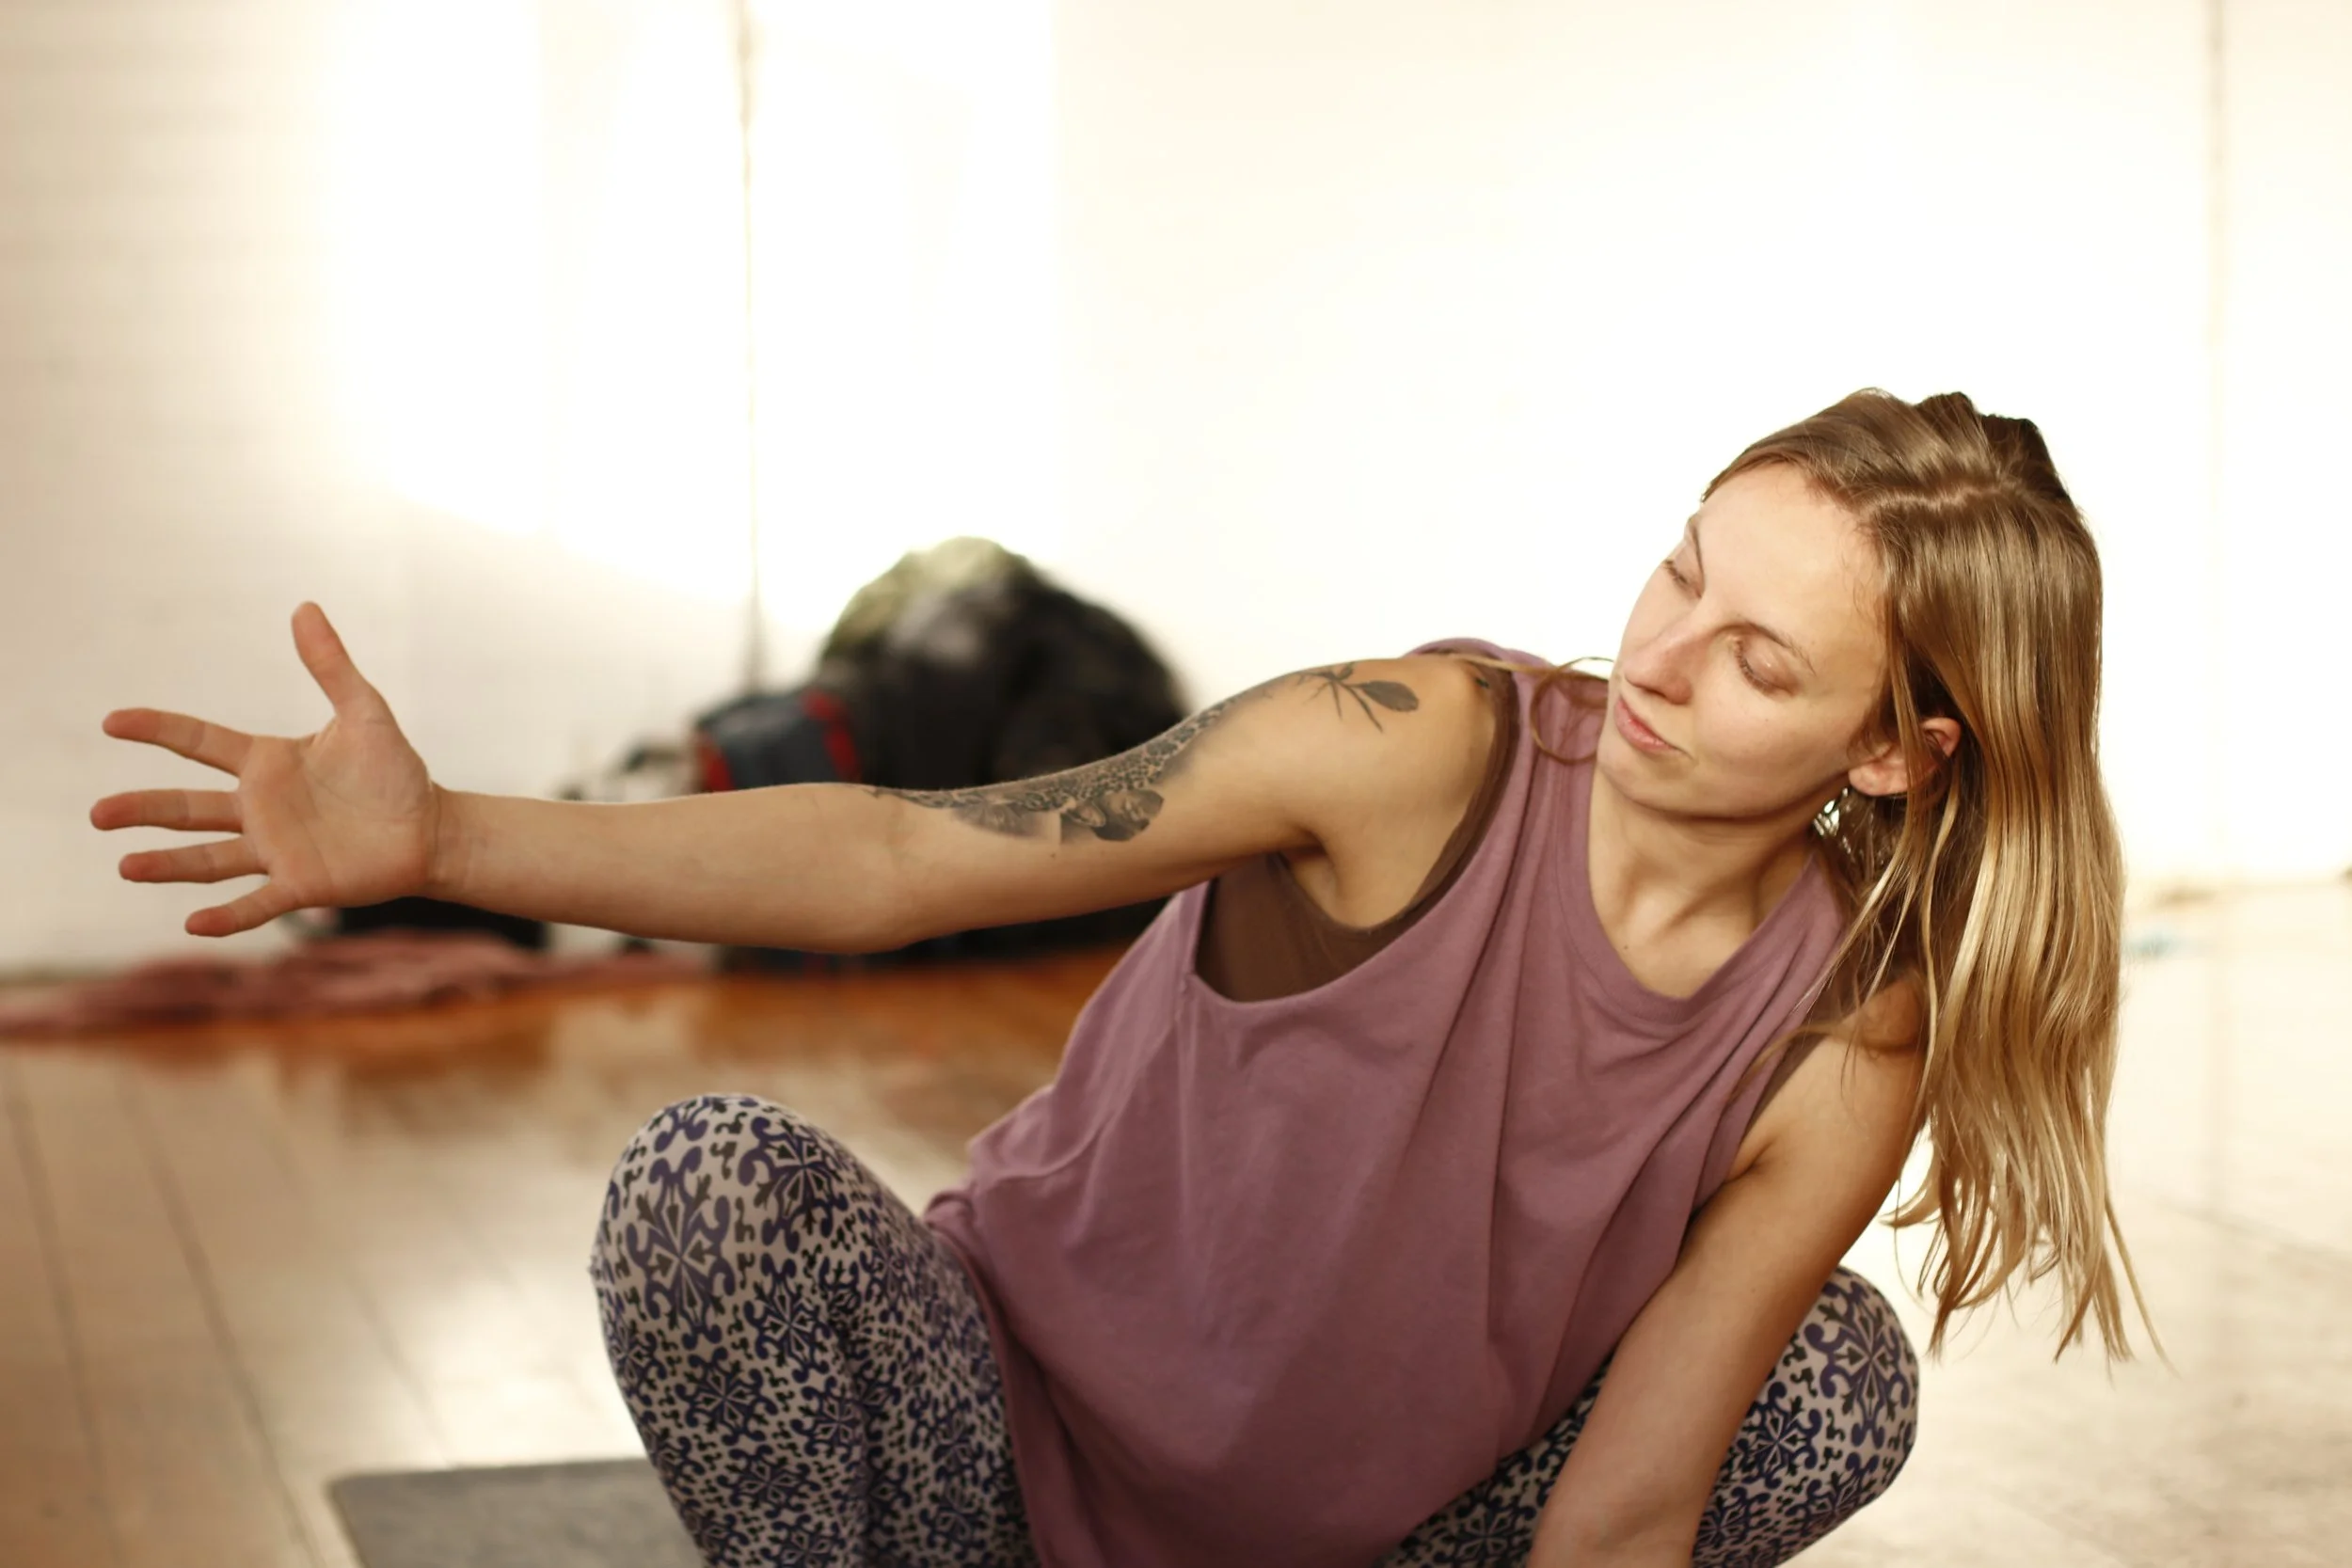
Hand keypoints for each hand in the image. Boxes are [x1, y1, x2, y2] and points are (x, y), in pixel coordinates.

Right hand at [92, 602, 446, 937]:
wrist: (432, 828)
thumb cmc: (395, 772)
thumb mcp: (365, 712)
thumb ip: (331, 665)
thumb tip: (304, 606)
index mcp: (267, 764)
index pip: (200, 742)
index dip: (158, 730)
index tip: (112, 722)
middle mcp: (260, 808)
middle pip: (189, 807)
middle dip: (144, 810)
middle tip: (98, 815)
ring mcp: (276, 850)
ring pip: (209, 858)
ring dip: (168, 864)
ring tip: (125, 866)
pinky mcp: (301, 886)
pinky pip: (256, 904)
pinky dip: (226, 916)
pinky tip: (192, 924)